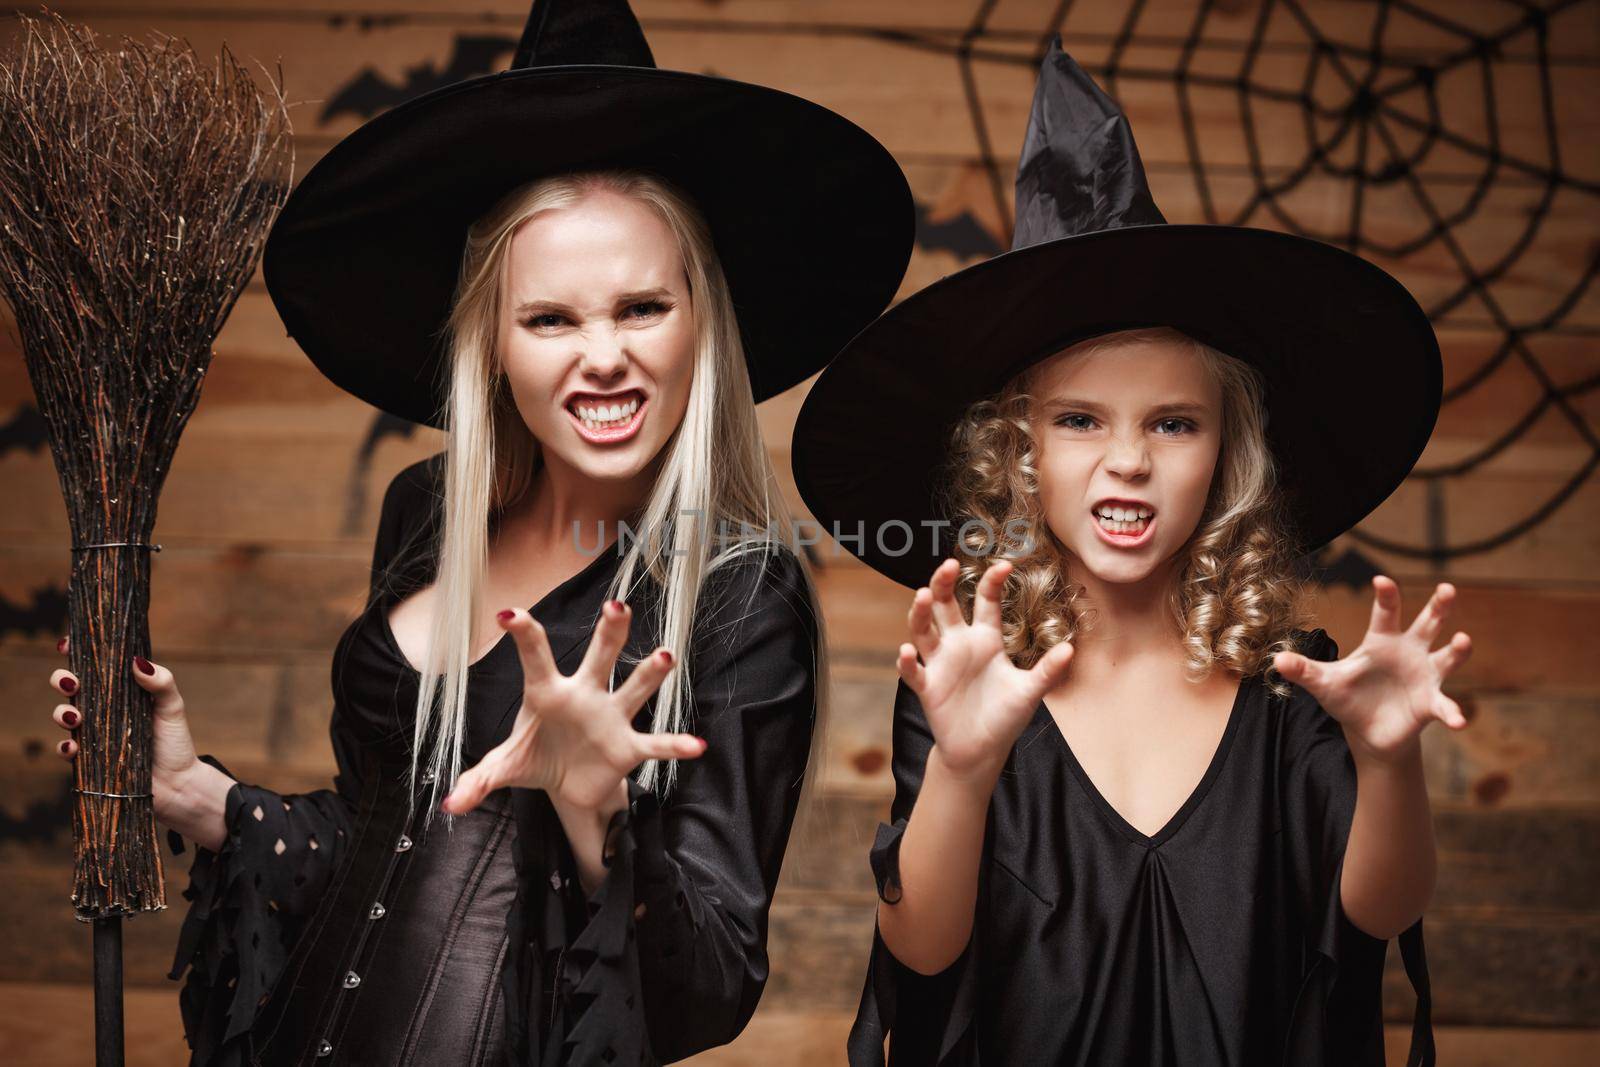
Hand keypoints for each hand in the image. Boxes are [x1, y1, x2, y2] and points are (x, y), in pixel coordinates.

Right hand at [48, 634, 204, 821]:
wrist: (177, 784)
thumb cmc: (175, 743)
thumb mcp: (172, 708)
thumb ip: (161, 683)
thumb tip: (137, 662)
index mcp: (122, 691)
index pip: (96, 667)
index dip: (79, 653)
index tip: (69, 643)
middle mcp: (104, 709)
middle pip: (71, 686)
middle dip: (63, 679)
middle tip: (71, 682)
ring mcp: (94, 733)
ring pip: (64, 715)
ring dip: (62, 711)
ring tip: (75, 716)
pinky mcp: (88, 759)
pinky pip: (66, 750)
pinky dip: (64, 746)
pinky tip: (74, 745)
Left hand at [442, 599, 706, 815]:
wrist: (569, 786)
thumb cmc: (536, 757)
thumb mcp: (505, 768)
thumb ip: (479, 781)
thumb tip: (451, 804)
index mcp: (547, 692)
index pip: (534, 657)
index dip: (523, 634)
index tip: (508, 614)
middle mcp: (585, 695)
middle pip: (599, 657)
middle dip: (608, 632)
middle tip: (616, 606)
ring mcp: (610, 717)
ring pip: (633, 688)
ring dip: (650, 673)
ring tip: (665, 656)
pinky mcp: (628, 746)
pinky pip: (655, 745)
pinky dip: (674, 746)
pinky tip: (696, 745)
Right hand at [899, 558, 1075, 781]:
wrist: (981, 751)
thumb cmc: (1005, 717)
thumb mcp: (1029, 692)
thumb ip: (1047, 670)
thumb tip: (1071, 648)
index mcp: (986, 640)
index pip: (985, 602)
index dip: (992, 582)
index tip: (1004, 565)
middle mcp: (960, 645)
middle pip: (945, 606)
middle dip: (943, 583)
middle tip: (947, 566)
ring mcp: (941, 664)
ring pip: (923, 631)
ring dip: (920, 613)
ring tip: (924, 596)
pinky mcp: (928, 687)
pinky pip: (914, 671)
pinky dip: (909, 661)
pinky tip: (909, 652)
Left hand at [1273, 575, 1472, 763]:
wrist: (1368, 732)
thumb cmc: (1347, 698)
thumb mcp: (1324, 684)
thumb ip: (1305, 671)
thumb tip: (1276, 660)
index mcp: (1382, 641)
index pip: (1386, 613)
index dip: (1386, 595)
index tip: (1382, 579)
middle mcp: (1409, 652)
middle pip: (1428, 624)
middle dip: (1439, 606)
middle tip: (1447, 589)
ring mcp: (1425, 676)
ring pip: (1447, 657)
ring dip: (1457, 649)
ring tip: (1463, 640)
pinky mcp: (1432, 703)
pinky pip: (1446, 705)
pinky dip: (1453, 713)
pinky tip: (1459, 721)